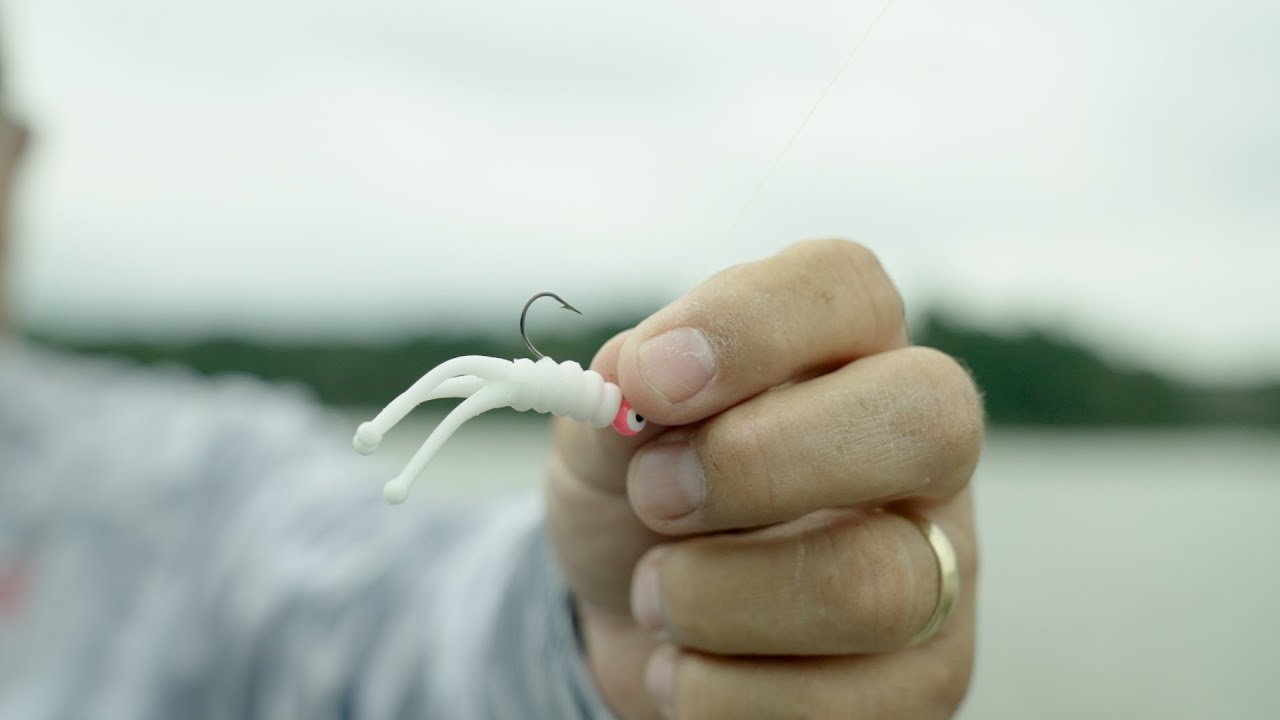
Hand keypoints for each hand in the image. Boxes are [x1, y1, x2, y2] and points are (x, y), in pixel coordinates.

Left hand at [546, 239, 981, 718]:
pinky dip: (722, 696)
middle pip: (925, 418)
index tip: (646, 382)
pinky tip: (685, 670)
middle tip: (655, 496)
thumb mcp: (604, 432)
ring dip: (716, 599)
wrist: (634, 613)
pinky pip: (846, 706)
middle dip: (761, 464)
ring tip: (654, 596)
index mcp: (844, 349)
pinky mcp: (925, 677)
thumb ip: (618, 395)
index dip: (748, 328)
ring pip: (876, 583)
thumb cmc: (637, 495)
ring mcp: (938, 565)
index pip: (845, 288)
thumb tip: (633, 378)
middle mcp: (917, 448)